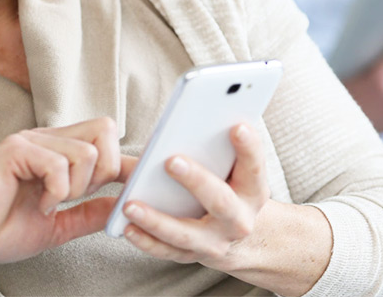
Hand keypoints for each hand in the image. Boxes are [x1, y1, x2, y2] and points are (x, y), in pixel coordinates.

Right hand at [0, 117, 133, 263]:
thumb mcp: (58, 226)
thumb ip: (88, 213)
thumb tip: (120, 205)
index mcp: (58, 151)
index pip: (105, 138)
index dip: (126, 159)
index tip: (139, 181)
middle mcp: (47, 138)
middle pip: (105, 129)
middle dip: (104, 170)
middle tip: (78, 195)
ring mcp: (31, 140)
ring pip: (87, 152)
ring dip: (76, 187)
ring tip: (51, 202)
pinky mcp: (16, 149)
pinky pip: (58, 165)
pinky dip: (56, 192)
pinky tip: (39, 204)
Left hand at [121, 123, 269, 272]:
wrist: (237, 236)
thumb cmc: (223, 186)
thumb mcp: (227, 169)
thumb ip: (202, 146)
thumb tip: (169, 126)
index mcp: (252, 190)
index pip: (253, 167)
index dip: (249, 147)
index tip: (237, 127)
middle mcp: (239, 219)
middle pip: (220, 201)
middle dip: (196, 180)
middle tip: (172, 161)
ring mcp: (216, 241)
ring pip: (186, 233)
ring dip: (157, 220)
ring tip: (130, 205)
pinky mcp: (193, 256)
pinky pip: (167, 251)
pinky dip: (146, 241)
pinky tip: (128, 228)